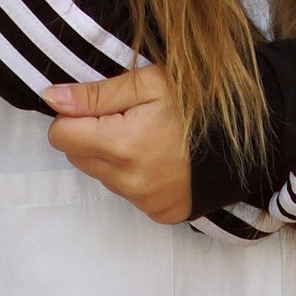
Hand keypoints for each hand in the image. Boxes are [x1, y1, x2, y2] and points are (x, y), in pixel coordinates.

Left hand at [44, 67, 191, 224]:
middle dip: (90, 135)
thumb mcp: (149, 84)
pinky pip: (123, 190)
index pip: (60, 136)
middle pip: (76, 155)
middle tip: (126, 118)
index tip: (99, 106)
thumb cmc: (199, 107)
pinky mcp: (155, 211)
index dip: (73, 116)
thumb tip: (52, 98)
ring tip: (145, 137)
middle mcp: (127, 180)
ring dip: (110, 155)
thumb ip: (96, 94)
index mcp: (122, 144)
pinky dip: (131, 173)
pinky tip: (156, 158)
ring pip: (99, 173)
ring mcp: (142, 200)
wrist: (244, 146)